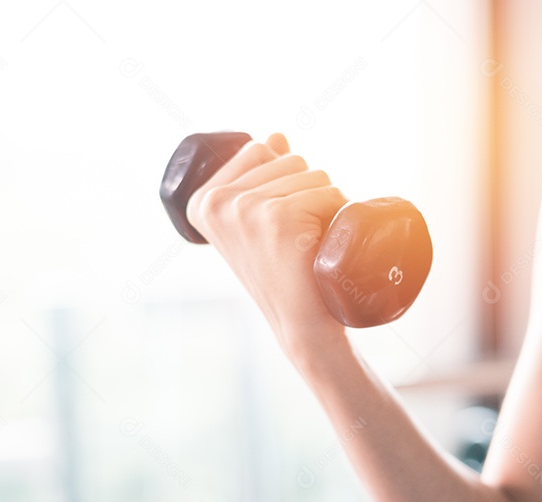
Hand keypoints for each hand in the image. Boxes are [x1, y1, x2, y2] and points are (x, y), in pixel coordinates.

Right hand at [186, 133, 349, 351]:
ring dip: (325, 204)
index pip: (259, 148)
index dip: (284, 179)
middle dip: (307, 191)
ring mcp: (245, 208)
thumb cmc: (286, 273)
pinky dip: (338, 214)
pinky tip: (320, 247)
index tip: (276, 225)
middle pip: (289, 157)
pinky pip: (329, 192)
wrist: (301, 324)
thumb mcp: (261, 221)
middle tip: (297, 238)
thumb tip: (276, 136)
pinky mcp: (277, 217)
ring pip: (314, 173)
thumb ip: (263, 175)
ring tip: (309, 243)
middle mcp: (217, 203)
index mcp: (202, 201)